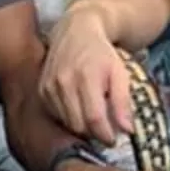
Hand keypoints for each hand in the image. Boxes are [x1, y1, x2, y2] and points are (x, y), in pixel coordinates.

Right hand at [40, 7, 134, 144]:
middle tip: (105, 128)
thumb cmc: (102, 53)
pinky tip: (78, 106)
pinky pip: (56, 115)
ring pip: (67, 123)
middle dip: (94, 133)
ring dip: (81, 126)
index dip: (105, 135)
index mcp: (87, 76)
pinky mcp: (42, 89)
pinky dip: (68, 117)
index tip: (113, 139)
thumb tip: (127, 130)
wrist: (76, 30)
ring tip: (93, 115)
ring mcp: (50, 86)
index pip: (94, 118)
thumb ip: (123, 102)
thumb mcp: (120, 73)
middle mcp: (64, 81)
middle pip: (79, 125)